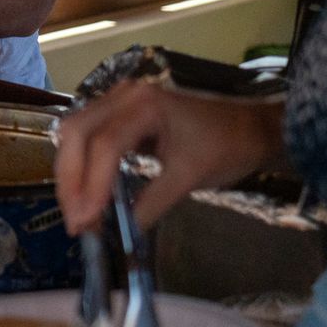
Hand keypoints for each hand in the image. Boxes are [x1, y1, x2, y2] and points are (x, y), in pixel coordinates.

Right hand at [54, 79, 285, 234]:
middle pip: (77, 132)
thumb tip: (123, 232)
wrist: (255, 123)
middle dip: (70, 178)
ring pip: (76, 130)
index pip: (105, 145)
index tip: (86, 221)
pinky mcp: (121, 109)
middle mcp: (124, 94)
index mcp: (145, 105)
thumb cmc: (229, 145)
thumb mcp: (191, 177)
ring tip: (77, 208)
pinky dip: (82, 161)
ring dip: (71, 171)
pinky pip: (89, 131)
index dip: (91, 185)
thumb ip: (152, 202)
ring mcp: (120, 98)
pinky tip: (87, 188)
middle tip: (74, 219)